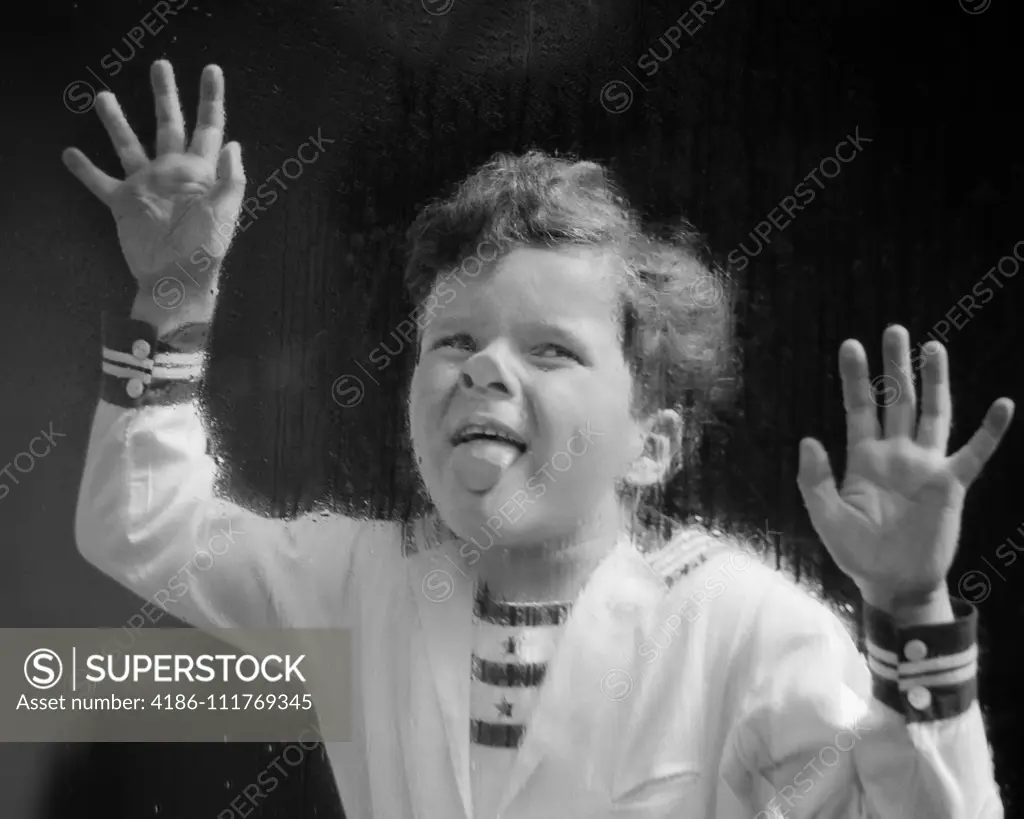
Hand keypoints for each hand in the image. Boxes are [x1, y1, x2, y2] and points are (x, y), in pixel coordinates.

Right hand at [62, 61, 244, 317]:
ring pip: (129, 144)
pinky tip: (70, 153)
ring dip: (116, 121)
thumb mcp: (225, 215)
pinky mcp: (124, 203)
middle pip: (169, 124)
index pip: (209, 128)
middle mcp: (173, 172)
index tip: (211, 69)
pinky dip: (85, 169)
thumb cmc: (205, 251)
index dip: (211, 99)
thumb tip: (235, 144)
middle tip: (159, 64)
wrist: (176, 281)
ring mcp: (147, 185)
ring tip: (102, 94)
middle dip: (165, 94)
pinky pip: (100, 182)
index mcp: (202, 172)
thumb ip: (231, 180)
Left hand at [796, 325, 1013, 612]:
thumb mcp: (826, 516)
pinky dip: (990, 431)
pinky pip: (975, 454)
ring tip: (933, 347)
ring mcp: (926, 466)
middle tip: (895, 329)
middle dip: (895, 366)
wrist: (893, 582)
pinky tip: (1004, 405)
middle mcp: (896, 454)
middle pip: (897, 400)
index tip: (850, 345)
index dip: (854, 377)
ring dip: (934, 381)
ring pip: (933, 414)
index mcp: (864, 458)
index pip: (859, 407)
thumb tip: (809, 439)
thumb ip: (815, 479)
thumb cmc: (857, 552)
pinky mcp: (951, 485)